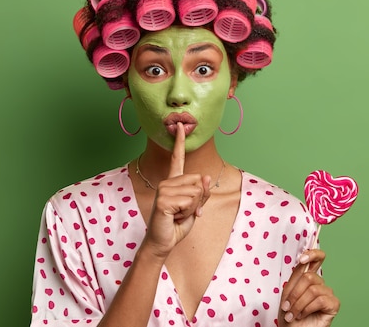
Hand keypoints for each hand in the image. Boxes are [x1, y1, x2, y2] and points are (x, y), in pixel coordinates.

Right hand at [142, 122, 210, 257]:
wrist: (162, 242)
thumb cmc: (176, 225)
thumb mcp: (195, 208)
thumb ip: (202, 193)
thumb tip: (206, 177)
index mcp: (174, 182)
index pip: (178, 158)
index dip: (179, 142)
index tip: (180, 125)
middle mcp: (167, 182)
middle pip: (199, 181)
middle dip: (198, 200)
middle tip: (183, 211)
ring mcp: (164, 189)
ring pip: (197, 192)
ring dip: (193, 208)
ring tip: (178, 215)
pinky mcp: (163, 200)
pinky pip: (190, 201)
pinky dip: (188, 213)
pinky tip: (175, 217)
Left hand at [279, 249, 339, 326]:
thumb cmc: (290, 314)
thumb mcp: (287, 293)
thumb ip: (295, 277)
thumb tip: (302, 262)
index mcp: (308, 278)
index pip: (317, 259)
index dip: (312, 254)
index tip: (301, 259)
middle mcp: (320, 284)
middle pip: (308, 276)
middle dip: (294, 293)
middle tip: (287, 307)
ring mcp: (327, 294)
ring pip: (312, 289)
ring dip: (298, 304)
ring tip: (292, 314)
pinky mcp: (333, 304)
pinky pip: (319, 300)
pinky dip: (306, 309)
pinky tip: (303, 315)